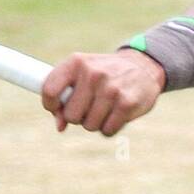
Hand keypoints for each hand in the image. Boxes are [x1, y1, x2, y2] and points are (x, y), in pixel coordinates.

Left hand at [41, 50, 165, 136]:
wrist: (144, 66)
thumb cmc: (104, 74)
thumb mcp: (82, 74)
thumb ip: (65, 97)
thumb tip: (59, 126)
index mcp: (76, 62)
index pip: (49, 90)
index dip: (50, 105)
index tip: (58, 107)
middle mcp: (93, 73)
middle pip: (71, 116)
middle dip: (78, 116)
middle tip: (89, 105)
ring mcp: (111, 88)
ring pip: (89, 126)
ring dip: (95, 122)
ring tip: (105, 107)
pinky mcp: (126, 103)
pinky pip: (107, 131)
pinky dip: (110, 127)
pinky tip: (116, 112)